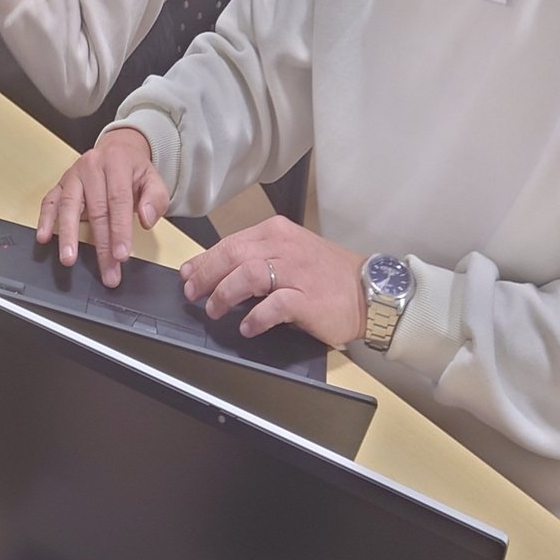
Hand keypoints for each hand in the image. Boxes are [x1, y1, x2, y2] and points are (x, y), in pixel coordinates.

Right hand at [36, 128, 168, 286]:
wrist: (117, 151)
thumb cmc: (133, 170)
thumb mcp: (154, 179)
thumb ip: (156, 199)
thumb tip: (147, 220)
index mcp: (116, 163)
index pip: (118, 201)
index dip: (120, 230)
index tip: (121, 255)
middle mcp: (91, 166)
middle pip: (95, 210)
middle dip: (101, 245)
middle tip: (107, 270)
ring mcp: (72, 175)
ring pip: (68, 206)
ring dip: (68, 236)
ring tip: (69, 258)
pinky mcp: (60, 183)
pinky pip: (49, 202)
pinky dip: (46, 220)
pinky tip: (44, 237)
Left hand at [178, 215, 367, 347]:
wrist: (371, 290)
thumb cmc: (329, 274)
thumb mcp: (291, 254)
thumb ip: (256, 258)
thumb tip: (215, 271)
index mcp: (276, 233)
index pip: (230, 243)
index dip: (204, 260)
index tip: (188, 274)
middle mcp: (283, 247)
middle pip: (231, 256)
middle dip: (205, 276)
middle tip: (192, 294)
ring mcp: (296, 272)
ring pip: (246, 275)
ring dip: (224, 294)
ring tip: (215, 310)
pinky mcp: (307, 298)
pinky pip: (273, 305)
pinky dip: (255, 317)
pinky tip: (247, 327)